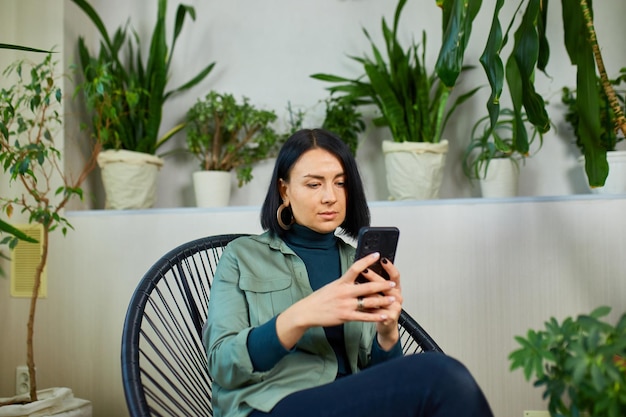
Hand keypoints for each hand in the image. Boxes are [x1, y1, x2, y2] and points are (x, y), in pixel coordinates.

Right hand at [276, 252, 397, 348]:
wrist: (307, 312)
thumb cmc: (320, 299)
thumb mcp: (332, 286)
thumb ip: (345, 283)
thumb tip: (357, 276)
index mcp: (341, 282)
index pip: (356, 267)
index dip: (367, 260)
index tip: (377, 255)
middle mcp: (344, 292)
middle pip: (367, 286)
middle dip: (382, 285)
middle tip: (393, 283)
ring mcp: (346, 304)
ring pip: (368, 302)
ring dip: (382, 300)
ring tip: (393, 299)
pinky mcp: (346, 316)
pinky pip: (364, 316)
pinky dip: (375, 316)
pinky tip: (383, 315)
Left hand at [359, 256, 402, 349]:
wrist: (387, 324)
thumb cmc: (382, 307)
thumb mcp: (381, 293)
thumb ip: (376, 283)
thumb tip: (365, 267)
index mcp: (396, 288)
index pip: (395, 275)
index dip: (389, 267)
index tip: (382, 259)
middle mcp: (397, 296)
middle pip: (386, 284)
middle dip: (374, 277)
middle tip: (364, 270)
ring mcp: (395, 307)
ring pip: (381, 297)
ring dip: (369, 292)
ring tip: (358, 287)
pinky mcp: (390, 317)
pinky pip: (377, 311)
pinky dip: (367, 308)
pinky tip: (360, 304)